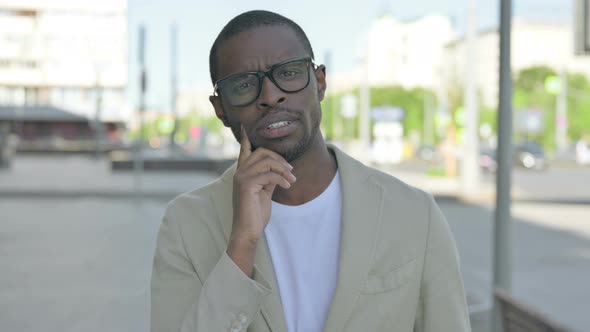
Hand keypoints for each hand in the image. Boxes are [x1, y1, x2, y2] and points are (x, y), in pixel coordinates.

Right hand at [226, 126, 295, 274]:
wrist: (248, 231)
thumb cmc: (255, 214)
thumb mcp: (264, 192)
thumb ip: (268, 178)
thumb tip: (279, 169)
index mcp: (242, 173)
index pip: (244, 150)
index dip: (246, 138)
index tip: (245, 126)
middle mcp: (239, 172)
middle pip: (261, 152)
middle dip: (279, 158)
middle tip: (291, 171)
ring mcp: (241, 178)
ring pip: (266, 161)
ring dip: (284, 169)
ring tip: (292, 180)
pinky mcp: (246, 185)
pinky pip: (269, 174)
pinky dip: (281, 179)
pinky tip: (287, 186)